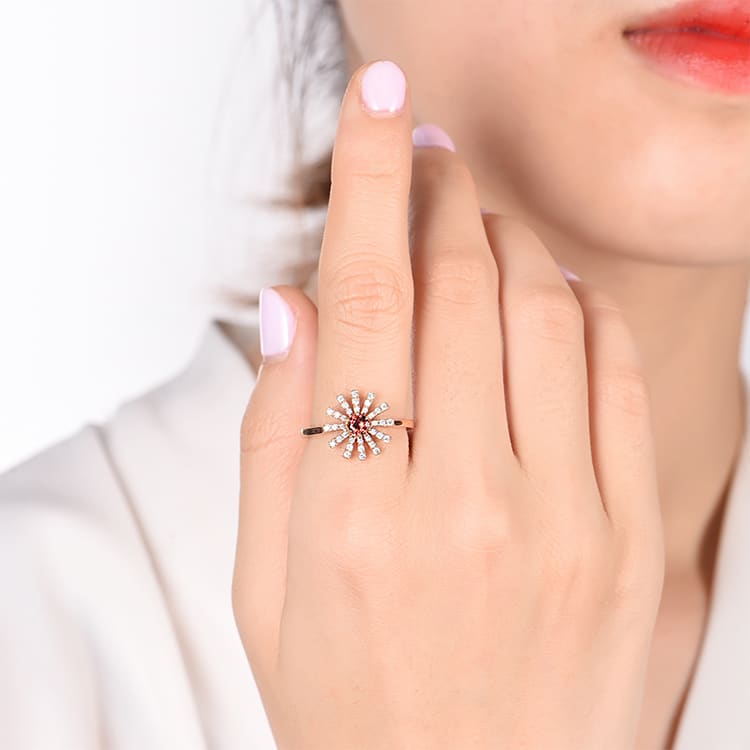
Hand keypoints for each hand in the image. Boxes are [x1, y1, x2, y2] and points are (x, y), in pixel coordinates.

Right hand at [233, 59, 664, 748]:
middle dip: (438, 195)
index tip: (377, 104)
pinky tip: (548, 303)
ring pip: (545, 311)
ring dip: (507, 243)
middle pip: (459, 283)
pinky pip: (615, 377)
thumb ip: (274, 435)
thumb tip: (291, 308)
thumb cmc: (353, 708)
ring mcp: (563, 524)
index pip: (361, 296)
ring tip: (477, 232)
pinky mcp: (630, 543)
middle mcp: (462, 507)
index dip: (365, 178)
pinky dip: (582, 310)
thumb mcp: (267, 585)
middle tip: (424, 161)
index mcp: (351, 514)